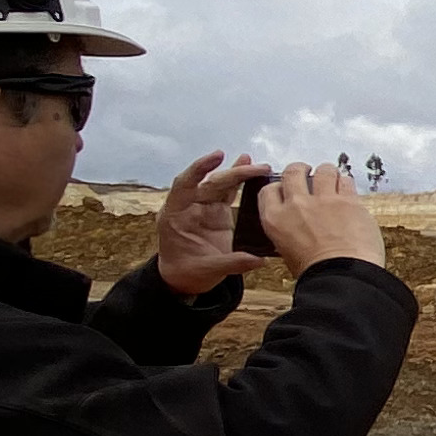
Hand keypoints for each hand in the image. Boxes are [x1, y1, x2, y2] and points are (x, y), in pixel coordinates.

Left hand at [155, 151, 263, 291]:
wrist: (184, 278)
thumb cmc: (187, 273)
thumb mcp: (206, 271)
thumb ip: (232, 263)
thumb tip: (259, 260)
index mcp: (176, 214)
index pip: (184, 184)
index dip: (199, 168)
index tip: (217, 157)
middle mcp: (189, 206)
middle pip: (210, 183)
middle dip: (233, 173)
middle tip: (256, 168)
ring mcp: (203, 207)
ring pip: (221, 184)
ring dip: (239, 173)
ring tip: (259, 165)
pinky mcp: (216, 212)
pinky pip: (228, 192)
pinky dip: (240, 182)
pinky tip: (254, 171)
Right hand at [254, 158, 387, 272]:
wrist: (341, 277)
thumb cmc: (315, 273)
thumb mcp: (287, 252)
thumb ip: (289, 232)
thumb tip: (298, 227)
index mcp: (275, 219)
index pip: (269, 190)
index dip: (278, 186)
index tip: (286, 188)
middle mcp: (296, 205)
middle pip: (293, 172)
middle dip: (299, 169)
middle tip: (307, 172)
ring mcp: (323, 200)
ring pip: (323, 170)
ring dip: (326, 172)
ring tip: (331, 178)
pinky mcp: (348, 201)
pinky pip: (346, 181)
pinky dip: (346, 183)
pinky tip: (347, 190)